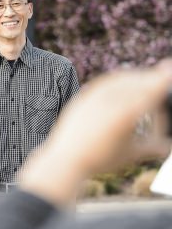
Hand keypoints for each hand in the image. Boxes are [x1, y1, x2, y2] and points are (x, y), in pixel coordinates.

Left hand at [21, 60, 171, 206]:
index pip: (150, 90)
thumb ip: (153, 148)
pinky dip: (117, 81)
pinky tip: (121, 84)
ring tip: (143, 81)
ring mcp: (94, 97)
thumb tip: (168, 149)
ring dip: (134, 78)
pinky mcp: (83, 97)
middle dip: (151, 79)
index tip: (169, 68)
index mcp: (126, 114)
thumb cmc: (100, 160)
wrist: (66, 159)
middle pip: (137, 82)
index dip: (162, 79)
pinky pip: (104, 83)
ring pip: (120, 80)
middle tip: (160, 78)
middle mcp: (110, 101)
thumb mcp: (130, 154)